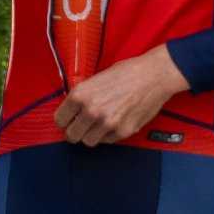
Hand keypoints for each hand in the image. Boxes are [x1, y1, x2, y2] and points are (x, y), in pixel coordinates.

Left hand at [53, 44, 183, 147]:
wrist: (153, 76)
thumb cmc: (127, 72)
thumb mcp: (96, 78)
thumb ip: (82, 96)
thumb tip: (72, 110)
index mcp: (80, 95)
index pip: (59, 120)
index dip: (64, 120)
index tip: (67, 121)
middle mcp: (91, 111)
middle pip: (72, 135)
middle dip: (75, 131)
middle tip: (80, 127)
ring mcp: (107, 123)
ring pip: (88, 141)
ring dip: (91, 135)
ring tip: (98, 125)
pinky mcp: (122, 131)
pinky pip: (107, 141)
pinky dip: (108, 135)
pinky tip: (114, 122)